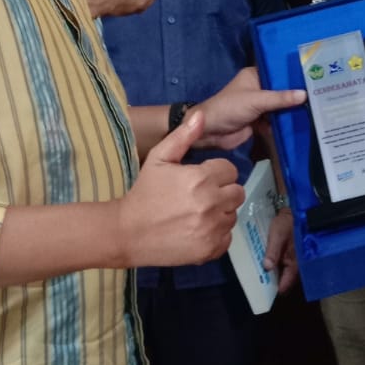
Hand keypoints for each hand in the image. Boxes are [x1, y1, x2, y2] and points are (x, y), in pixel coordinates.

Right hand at [122, 112, 244, 264]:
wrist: (128, 232)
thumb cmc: (144, 192)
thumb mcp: (159, 158)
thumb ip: (183, 136)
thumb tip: (201, 114)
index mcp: (201, 178)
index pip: (230, 170)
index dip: (216, 173)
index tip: (201, 179)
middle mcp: (211, 203)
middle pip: (237, 192)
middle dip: (222, 191)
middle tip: (201, 196)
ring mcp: (211, 229)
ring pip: (232, 215)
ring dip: (220, 213)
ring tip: (198, 213)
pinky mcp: (209, 249)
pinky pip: (227, 238)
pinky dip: (216, 234)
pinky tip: (198, 230)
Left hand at [189, 65, 306, 150]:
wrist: (210, 132)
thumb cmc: (229, 108)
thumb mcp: (256, 100)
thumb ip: (280, 98)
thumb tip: (305, 94)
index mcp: (255, 75)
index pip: (278, 72)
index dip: (294, 75)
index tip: (316, 76)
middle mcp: (258, 88)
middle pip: (281, 91)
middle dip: (296, 95)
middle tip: (322, 95)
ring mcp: (259, 106)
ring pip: (280, 107)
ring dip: (291, 111)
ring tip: (317, 110)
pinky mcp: (259, 121)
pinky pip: (276, 121)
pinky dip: (284, 124)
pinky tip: (303, 124)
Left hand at [263, 208, 297, 293]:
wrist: (299, 210)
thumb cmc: (288, 222)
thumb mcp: (277, 235)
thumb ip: (273, 251)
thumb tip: (267, 268)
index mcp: (295, 263)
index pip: (287, 283)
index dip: (277, 289)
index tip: (265, 292)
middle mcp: (299, 265)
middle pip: (287, 280)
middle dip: (277, 282)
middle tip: (263, 283)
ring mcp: (299, 260)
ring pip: (288, 273)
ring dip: (279, 274)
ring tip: (266, 274)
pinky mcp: (297, 255)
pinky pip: (289, 266)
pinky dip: (281, 267)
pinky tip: (273, 263)